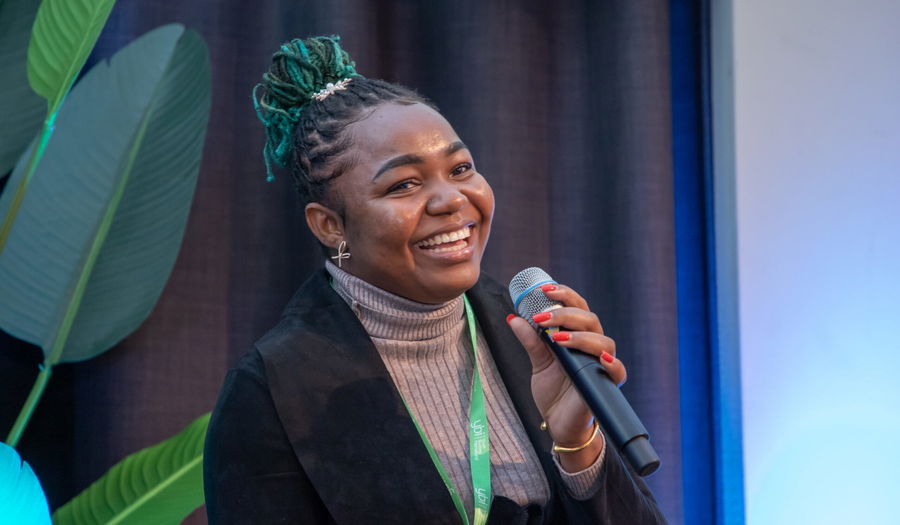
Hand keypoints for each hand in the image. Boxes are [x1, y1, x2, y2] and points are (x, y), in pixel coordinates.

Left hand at [506, 283, 626, 470]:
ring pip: (603, 341)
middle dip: (566, 313)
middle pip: (590, 319)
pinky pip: (618, 371)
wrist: (558, 423)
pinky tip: (600, 359)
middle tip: (541, 317)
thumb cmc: (554, 390)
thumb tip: (513, 317)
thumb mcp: (538, 363)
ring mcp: (601, 365)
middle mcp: (593, 346)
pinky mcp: (606, 385)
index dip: (564, 295)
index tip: (544, 289)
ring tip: (555, 338)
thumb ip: (531, 341)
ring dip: (579, 336)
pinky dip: (612, 363)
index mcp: (578, 336)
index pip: (578, 307)